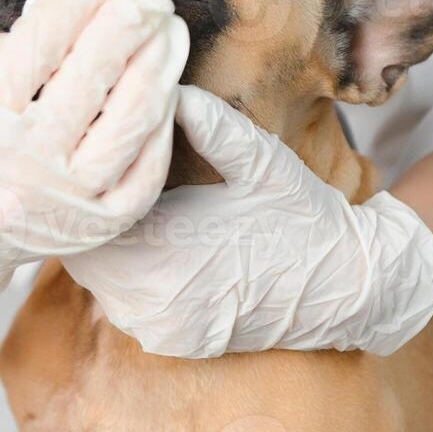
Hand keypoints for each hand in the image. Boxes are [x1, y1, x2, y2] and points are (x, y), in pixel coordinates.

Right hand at [0, 0, 188, 322]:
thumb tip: (67, 9)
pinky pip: (146, 171)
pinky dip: (162, 125)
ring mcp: (66, 203)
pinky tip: (169, 88)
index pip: (39, 45)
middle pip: (91, 78)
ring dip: (158, 67)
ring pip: (129, 123)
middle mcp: (23, 166)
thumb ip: (0, 51)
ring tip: (171, 29)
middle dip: (127, 22)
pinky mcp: (98, 228)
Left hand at [62, 86, 432, 357]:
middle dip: (95, 215)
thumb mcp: (261, 162)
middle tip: (106, 176)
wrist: (347, 290)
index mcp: (162, 253)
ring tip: (130, 207)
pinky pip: (126, 305)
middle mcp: (150, 302)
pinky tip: (155, 246)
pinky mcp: (172, 344)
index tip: (97, 156)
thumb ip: (209, 125)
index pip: (86, 218)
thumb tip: (169, 87)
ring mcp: (159, 330)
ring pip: (100, 282)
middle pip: (84, 253)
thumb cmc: (304, 219)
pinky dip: (131, 277)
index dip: (86, 185)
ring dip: (110, 249)